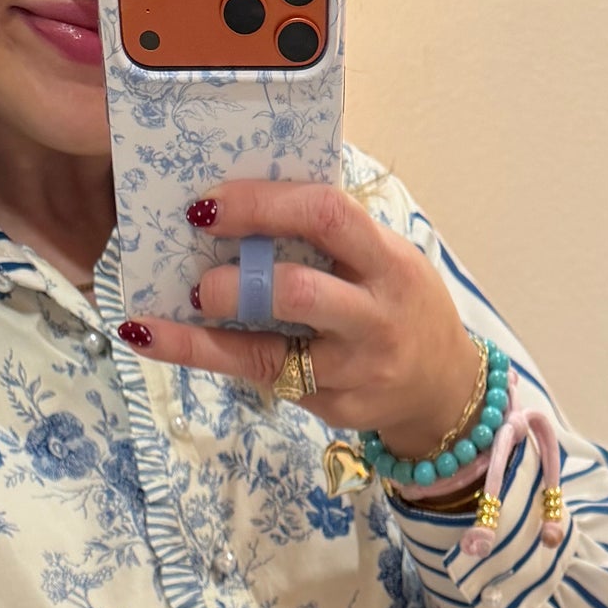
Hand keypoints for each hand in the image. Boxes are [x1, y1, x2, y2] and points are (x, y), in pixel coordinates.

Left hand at [121, 180, 482, 459]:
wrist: (444, 391)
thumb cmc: (401, 306)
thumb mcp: (386, 259)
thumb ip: (333, 235)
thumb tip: (245, 199)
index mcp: (388, 263)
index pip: (326, 215)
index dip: (263, 204)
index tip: (209, 203)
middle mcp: (375, 318)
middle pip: (298, 291)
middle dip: (236, 279)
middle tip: (197, 274)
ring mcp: (354, 371)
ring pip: (269, 353)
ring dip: (209, 333)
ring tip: (170, 314)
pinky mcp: (333, 407)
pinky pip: (266, 380)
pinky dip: (211, 358)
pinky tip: (164, 340)